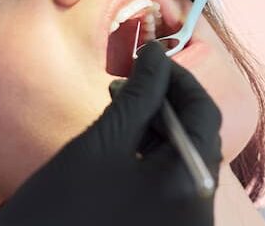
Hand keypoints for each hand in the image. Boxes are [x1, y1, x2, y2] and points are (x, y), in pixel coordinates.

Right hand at [0, 43, 221, 225]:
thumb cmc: (60, 207)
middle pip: (198, 137)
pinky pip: (173, 186)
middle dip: (167, 103)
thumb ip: (138, 94)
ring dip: (160, 129)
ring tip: (121, 109)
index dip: (178, 78)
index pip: (204, 112)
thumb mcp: (101, 142)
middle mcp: (199, 209)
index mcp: (189, 181)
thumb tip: (158, 56)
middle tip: (129, 81)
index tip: (148, 59)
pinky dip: (154, 158)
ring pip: (185, 160)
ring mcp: (184, 224)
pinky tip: (126, 144)